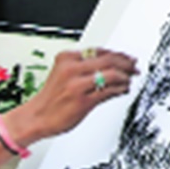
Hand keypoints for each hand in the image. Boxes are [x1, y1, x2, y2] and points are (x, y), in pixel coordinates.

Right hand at [8, 48, 137, 141]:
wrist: (35, 117)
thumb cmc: (50, 99)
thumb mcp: (63, 75)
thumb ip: (84, 68)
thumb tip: (109, 65)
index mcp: (66, 58)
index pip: (99, 51)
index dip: (117, 54)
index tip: (126, 58)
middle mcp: (71, 69)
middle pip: (108, 60)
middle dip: (126, 63)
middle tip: (134, 67)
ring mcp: (77, 85)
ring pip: (111, 74)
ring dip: (125, 77)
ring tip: (129, 80)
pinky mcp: (83, 101)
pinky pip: (109, 92)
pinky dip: (120, 89)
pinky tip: (123, 90)